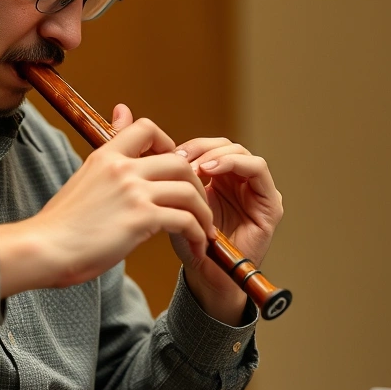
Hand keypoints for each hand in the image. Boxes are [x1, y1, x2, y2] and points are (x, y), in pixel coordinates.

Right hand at [0, 105, 215, 296]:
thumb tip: (120, 112)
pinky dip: (196, 234)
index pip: (146, 128)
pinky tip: (195, 247)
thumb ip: (108, 157)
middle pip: (180, 162)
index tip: (173, 167)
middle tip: (197, 206)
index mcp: (106, 156)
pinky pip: (185, 220)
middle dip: (196, 184)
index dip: (168, 144)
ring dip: (203, 213)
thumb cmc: (60, 223)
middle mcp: (122, 168)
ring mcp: (133, 192)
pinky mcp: (141, 219)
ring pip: (189, 191)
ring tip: (204, 231)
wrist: (43, 248)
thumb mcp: (83, 178)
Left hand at [110, 106, 283, 324]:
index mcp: (215, 178)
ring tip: (195, 167)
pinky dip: (236, 164)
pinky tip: (211, 171)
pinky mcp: (270, 203)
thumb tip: (120, 109)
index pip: (204, 146)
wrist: (204, 279)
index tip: (164, 154)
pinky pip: (258, 170)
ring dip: (216, 154)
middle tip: (179, 159)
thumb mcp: (160, 195)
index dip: (185, 146)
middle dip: (200, 149)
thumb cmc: (181, 241)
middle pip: (222, 144)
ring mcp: (255, 190)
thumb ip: (145, 156)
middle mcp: (237, 181)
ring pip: (240, 152)